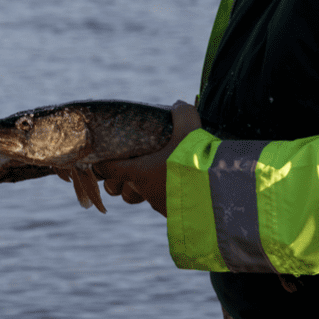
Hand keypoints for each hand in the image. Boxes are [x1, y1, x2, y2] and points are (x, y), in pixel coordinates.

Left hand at [92, 101, 200, 216]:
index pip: (107, 170)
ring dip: (145, 189)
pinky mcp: (175, 213)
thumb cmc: (194, 159)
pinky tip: (180, 184)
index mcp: (138, 171)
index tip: (103, 157)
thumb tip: (177, 105)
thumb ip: (181, 113)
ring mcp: (159, 204)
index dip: (102, 163)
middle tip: (135, 166)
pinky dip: (167, 195)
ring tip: (160, 174)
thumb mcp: (188, 128)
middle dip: (122, 181)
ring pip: (142, 197)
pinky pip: (164, 203)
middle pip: (120, 189)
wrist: (217, 192)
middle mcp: (144, 190)